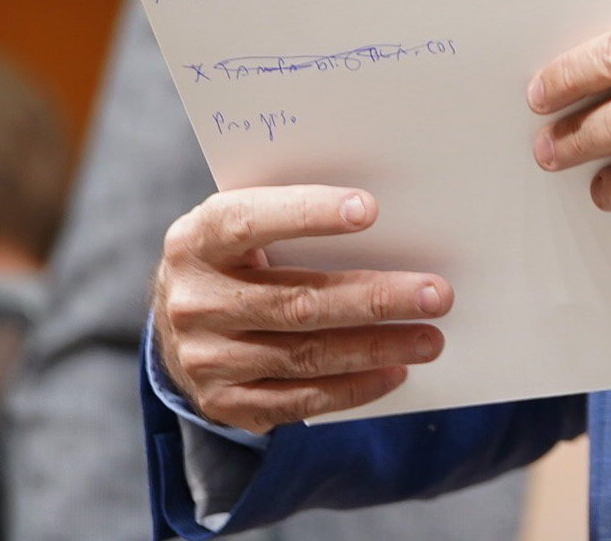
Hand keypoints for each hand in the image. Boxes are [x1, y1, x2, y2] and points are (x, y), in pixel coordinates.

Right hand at [151, 186, 451, 433]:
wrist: (176, 322)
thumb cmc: (234, 256)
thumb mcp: (242, 226)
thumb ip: (290, 217)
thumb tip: (381, 217)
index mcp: (196, 241)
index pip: (248, 221)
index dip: (307, 213)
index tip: (369, 209)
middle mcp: (195, 302)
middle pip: (296, 301)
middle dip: (374, 298)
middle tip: (435, 295)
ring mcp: (206, 358)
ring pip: (305, 354)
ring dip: (376, 348)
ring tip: (429, 338)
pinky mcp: (223, 402)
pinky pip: (299, 400)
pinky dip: (353, 388)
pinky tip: (394, 372)